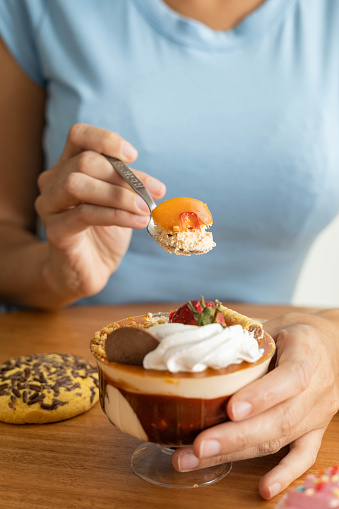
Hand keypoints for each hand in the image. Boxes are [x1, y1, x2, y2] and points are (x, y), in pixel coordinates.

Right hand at [35, 123, 165, 304]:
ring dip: (118, 194)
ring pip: (77, 183)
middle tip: (154, 192)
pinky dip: (117, 215)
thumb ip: (129, 187)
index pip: (79, 135)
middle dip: (125, 176)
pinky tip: (139, 222)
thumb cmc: (105, 232)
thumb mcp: (121, 202)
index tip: (133, 156)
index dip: (106, 140)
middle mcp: (53, 181)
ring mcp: (50, 206)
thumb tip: (155, 186)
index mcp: (69, 166)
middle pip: (85, 161)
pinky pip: (84, 214)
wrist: (88, 269)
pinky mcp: (55, 231)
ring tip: (145, 209)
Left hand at [172, 311, 338, 498]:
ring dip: (238, 452)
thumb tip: (197, 350)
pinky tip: (264, 489)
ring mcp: (318, 413)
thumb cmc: (295, 332)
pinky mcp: (316, 430)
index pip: (291, 379)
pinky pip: (303, 455)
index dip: (262, 396)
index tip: (231, 409)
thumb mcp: (274, 324)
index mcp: (308, 354)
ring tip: (197, 459)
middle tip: (199, 446)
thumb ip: (245, 340)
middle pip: (280, 418)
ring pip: (281, 438)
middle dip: (236, 436)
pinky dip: (284, 474)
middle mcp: (318, 388)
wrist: (330, 344)